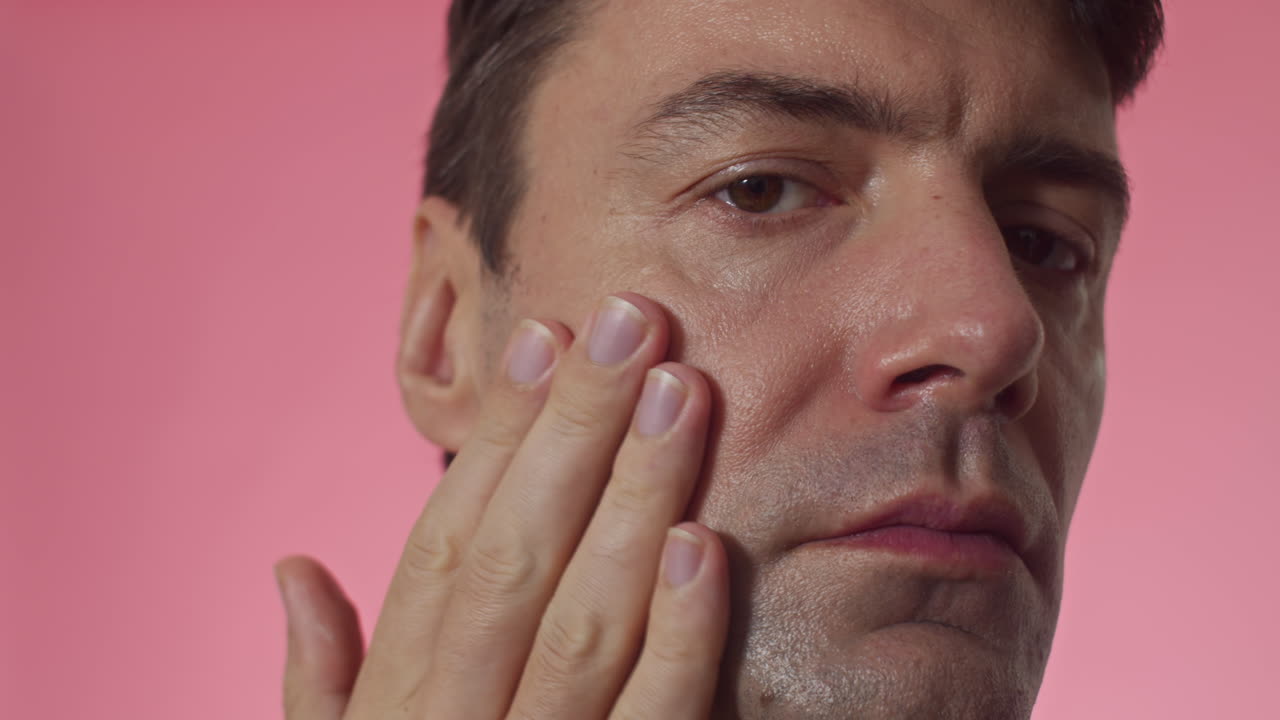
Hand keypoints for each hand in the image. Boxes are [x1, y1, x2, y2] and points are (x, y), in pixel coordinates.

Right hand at [274, 293, 728, 718]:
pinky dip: (679, 637)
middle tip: (631, 320)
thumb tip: (291, 567)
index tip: (544, 335)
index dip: (496, 437)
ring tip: (680, 392)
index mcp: (396, 696)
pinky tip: (704, 544)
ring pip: (584, 624)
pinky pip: (655, 719)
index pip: (443, 545)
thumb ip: (323, 674)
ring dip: (633, 498)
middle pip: (513, 558)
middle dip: (573, 431)